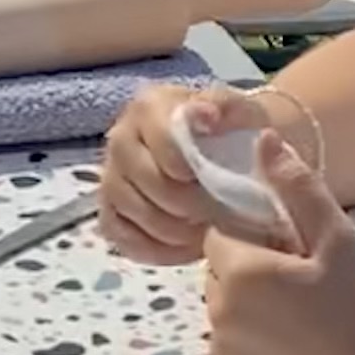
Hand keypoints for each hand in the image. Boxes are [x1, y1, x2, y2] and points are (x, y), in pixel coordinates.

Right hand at [99, 82, 300, 263]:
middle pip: (142, 178)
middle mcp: (121, 137)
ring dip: (170, 229)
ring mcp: (111, 176)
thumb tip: (204, 115)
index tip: (213, 181)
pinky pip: (119, 235)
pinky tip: (184, 246)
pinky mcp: (110, 210)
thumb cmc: (236, 133)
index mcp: (150, 107)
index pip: (161, 141)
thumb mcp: (244, 113)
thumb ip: (228, 108)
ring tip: (202, 230)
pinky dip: (153, 248)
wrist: (228, 155)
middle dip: (183, 202)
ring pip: (127, 209)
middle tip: (213, 212)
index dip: (188, 167)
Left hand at [200, 145, 354, 354]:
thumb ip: (296, 188)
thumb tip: (262, 139)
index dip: (258, 241)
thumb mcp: (339, 239)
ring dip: (250, 314)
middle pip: (221, 278)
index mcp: (240, 274)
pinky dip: (252, 354)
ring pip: (224, 317)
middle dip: (251, 276)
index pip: (223, 237)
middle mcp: (217, 317)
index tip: (296, 256)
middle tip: (305, 291)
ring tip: (304, 326)